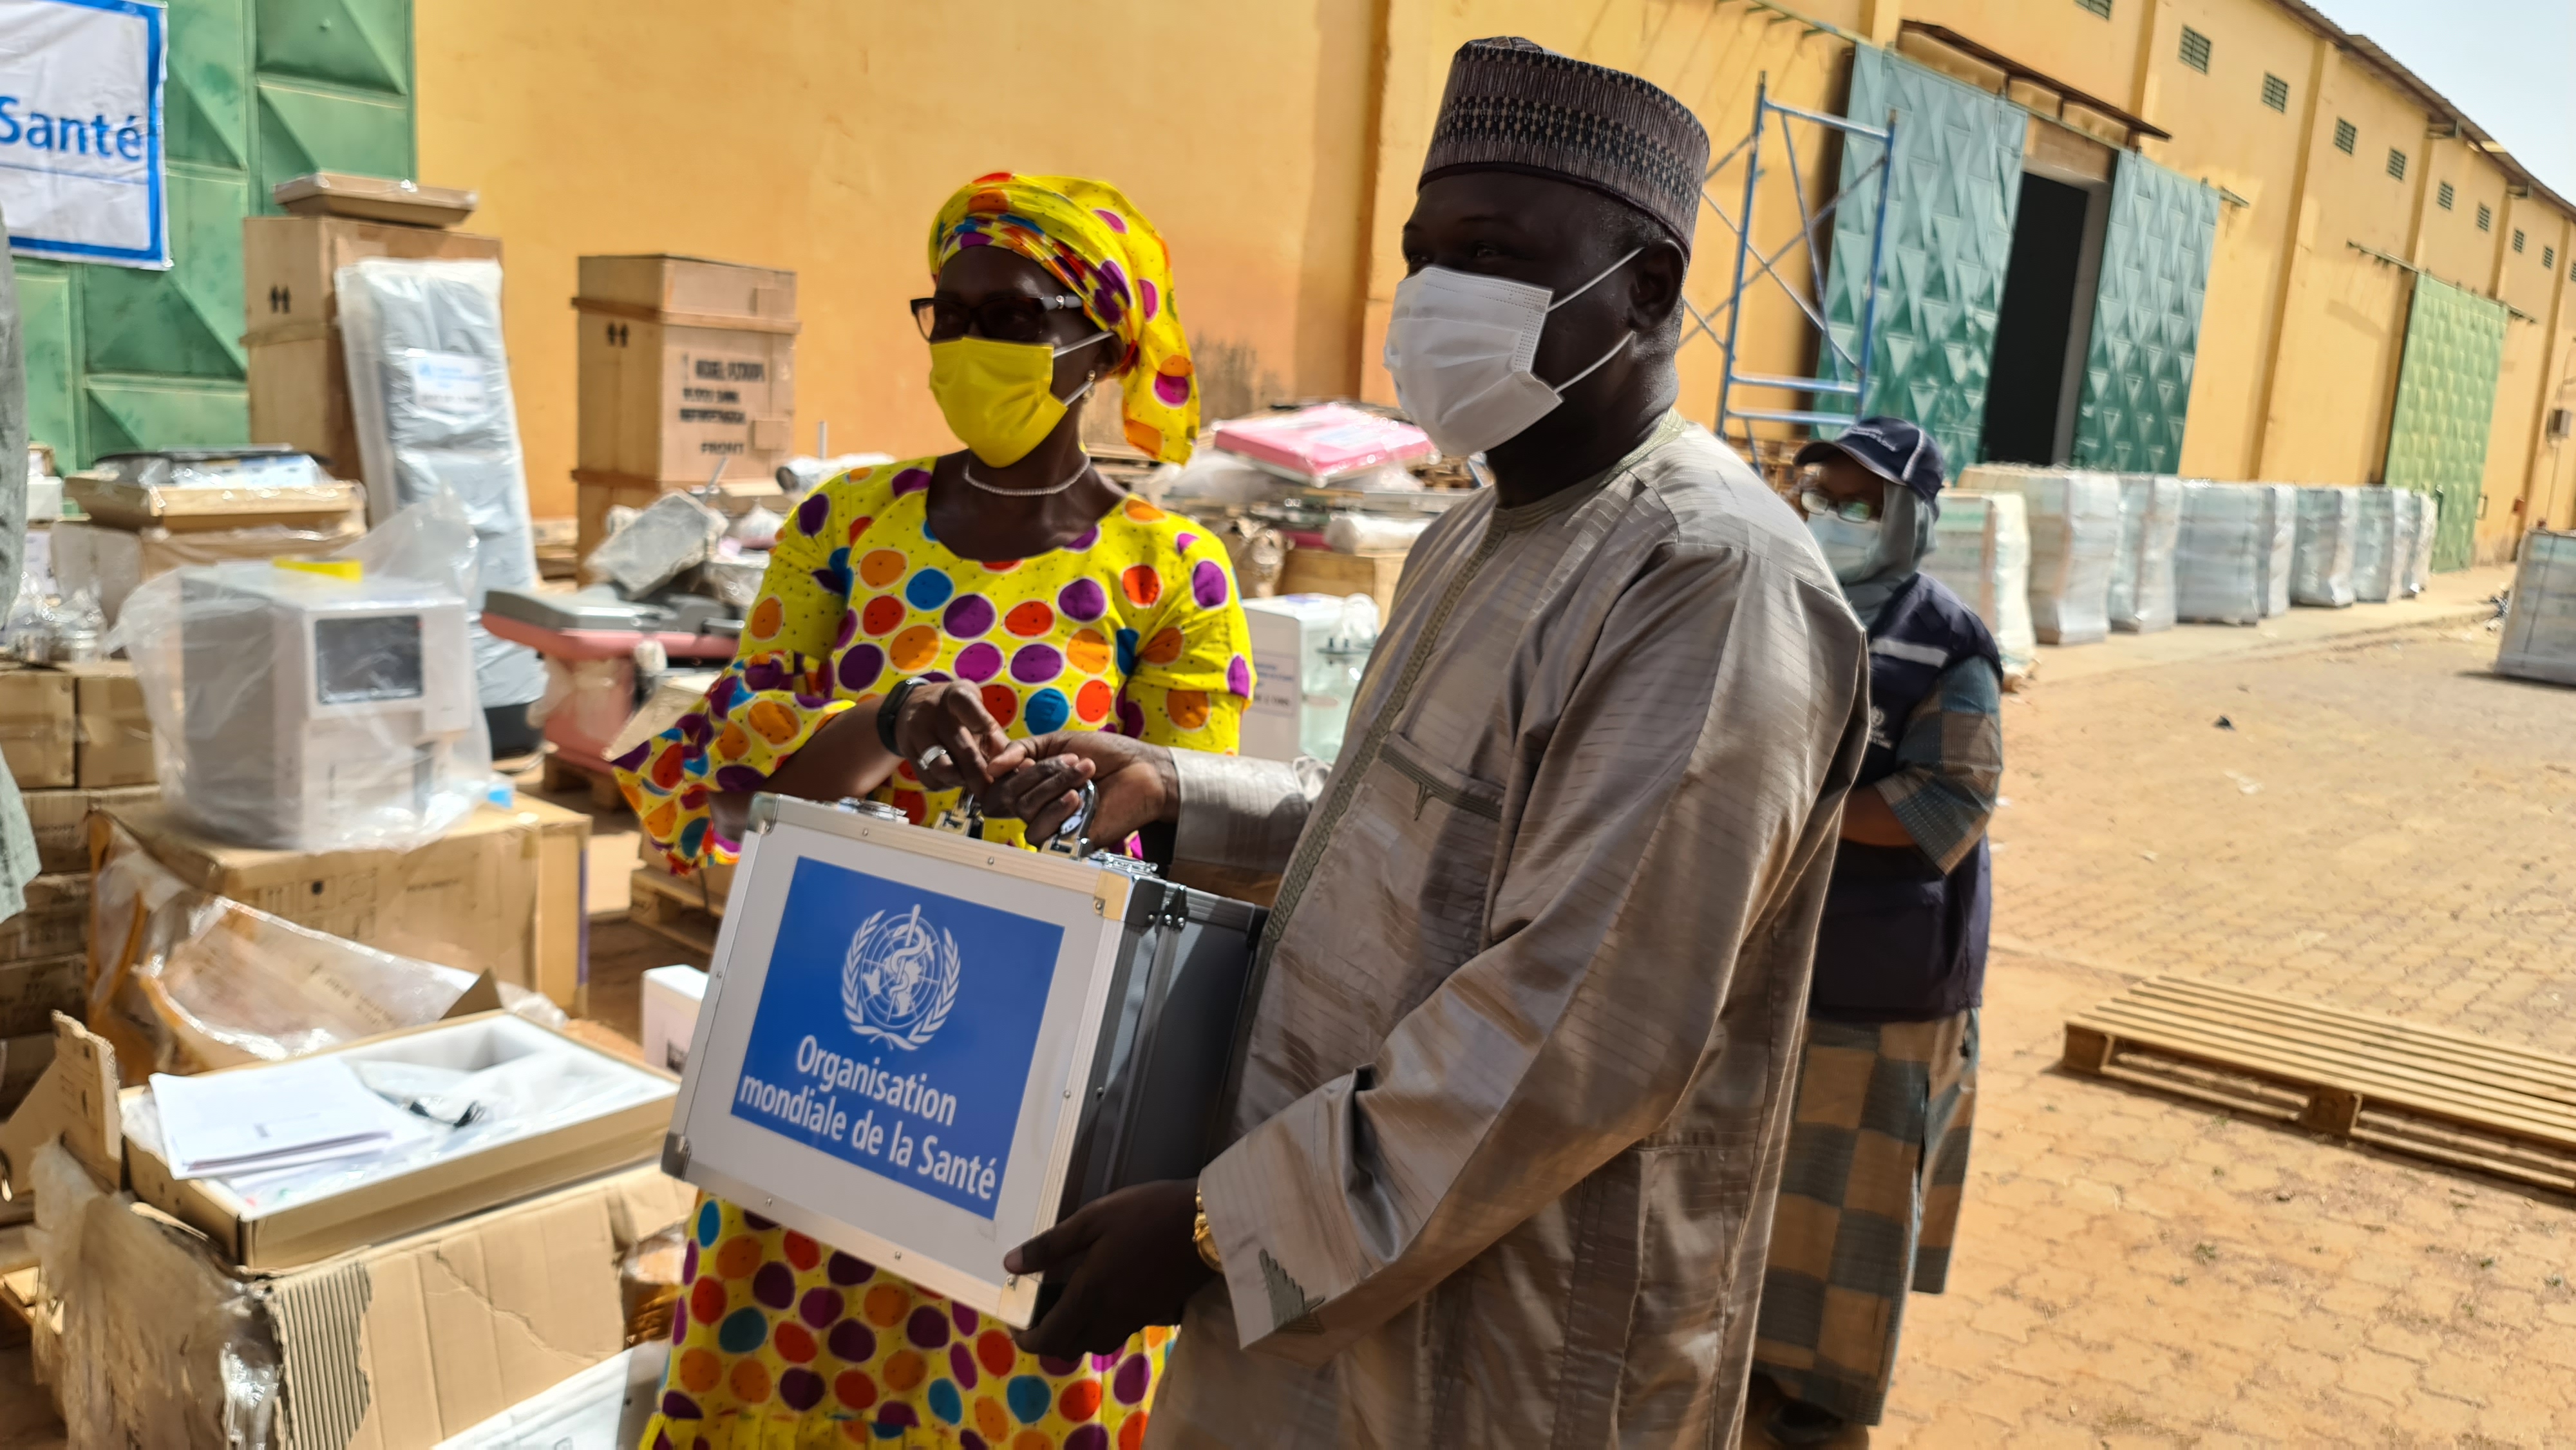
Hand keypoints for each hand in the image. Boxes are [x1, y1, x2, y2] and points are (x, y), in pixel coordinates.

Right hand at [898, 683, 1014, 791]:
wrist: (911, 707)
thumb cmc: (955, 713)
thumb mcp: (975, 712)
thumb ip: (995, 737)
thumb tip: (1024, 766)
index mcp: (956, 697)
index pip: (966, 705)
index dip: (978, 720)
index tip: (990, 732)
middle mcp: (933, 713)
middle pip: (961, 749)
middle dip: (981, 774)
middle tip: (996, 791)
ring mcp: (917, 732)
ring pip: (942, 768)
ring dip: (962, 781)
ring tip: (973, 784)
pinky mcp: (908, 751)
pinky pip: (930, 779)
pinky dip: (945, 785)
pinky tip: (954, 779)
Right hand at [977, 731, 1176, 843]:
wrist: (1143, 771)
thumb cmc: (1109, 755)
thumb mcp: (1059, 741)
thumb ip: (1022, 749)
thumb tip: (991, 766)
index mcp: (1033, 780)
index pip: (998, 782)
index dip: (1007, 770)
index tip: (1028, 758)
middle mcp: (1038, 802)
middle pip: (1008, 795)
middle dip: (1039, 773)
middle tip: (1071, 761)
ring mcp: (1051, 821)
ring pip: (1024, 810)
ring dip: (1053, 787)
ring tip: (1083, 774)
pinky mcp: (1065, 840)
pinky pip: (1038, 833)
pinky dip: (1054, 812)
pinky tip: (1076, 798)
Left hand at [1004, 1178, 1212, 1356]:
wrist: (1208, 1225)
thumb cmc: (1147, 1214)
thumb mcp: (1094, 1219)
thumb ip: (1051, 1244)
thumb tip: (1011, 1264)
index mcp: (1089, 1295)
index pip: (1050, 1336)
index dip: (1028, 1340)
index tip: (1016, 1327)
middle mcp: (1110, 1316)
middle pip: (1070, 1347)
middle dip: (1049, 1340)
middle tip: (1038, 1315)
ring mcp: (1134, 1317)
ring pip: (1095, 1343)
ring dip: (1075, 1335)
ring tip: (1065, 1308)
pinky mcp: (1153, 1312)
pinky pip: (1118, 1332)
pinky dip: (1100, 1326)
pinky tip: (1101, 1299)